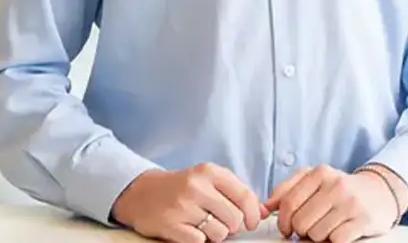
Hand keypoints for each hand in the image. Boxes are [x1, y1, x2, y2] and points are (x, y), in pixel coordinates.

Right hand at [111, 163, 267, 242]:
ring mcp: (183, 206)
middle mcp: (196, 186)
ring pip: (219, 233)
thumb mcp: (208, 180)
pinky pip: (200, 242)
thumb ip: (236, 192)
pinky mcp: (171, 225)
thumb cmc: (182, 187)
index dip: (253, 215)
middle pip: (235, 219)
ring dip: (215, 234)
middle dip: (232, 226)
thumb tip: (264, 212)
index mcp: (209, 172)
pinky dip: (198, 239)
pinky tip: (190, 229)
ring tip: (203, 224)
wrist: (143, 192)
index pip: (244, 196)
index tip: (252, 222)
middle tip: (221, 221)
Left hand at [264, 165, 399, 242]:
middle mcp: (334, 185)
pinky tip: (338, 232)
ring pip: (316, 234)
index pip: (289, 202)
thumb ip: (288, 189)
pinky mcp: (362, 220)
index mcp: (319, 172)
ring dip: (317, 237)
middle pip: (301, 222)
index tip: (286, 228)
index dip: (283, 221)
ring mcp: (349, 202)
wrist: (379, 191)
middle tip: (309, 229)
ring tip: (325, 228)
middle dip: (301, 231)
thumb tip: (264, 207)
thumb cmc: (340, 188)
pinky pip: (335, 241)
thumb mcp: (315, 180)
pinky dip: (333, 242)